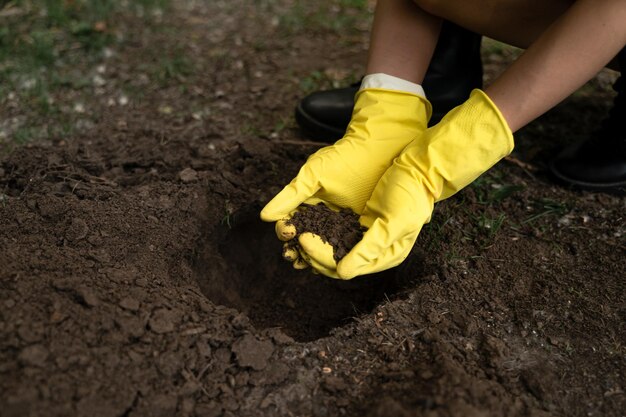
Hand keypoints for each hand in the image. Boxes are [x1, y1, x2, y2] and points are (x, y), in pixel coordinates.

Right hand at [261, 88, 430, 272]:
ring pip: (324, 247)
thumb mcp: (313, 174)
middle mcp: (322, 216)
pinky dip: (338, 255)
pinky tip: (335, 262)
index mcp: (307, 203)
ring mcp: (341, 224)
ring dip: (315, 257)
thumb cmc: (344, 156)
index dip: (285, 230)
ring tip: (310, 263)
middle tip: (295, 257)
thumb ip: (290, 195)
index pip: (290, 222)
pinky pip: (346, 246)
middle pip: (304, 240)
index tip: (287, 232)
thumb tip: (264, 217)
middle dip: (297, 250)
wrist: (379, 148)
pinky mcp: (360, 228)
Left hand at [304, 89, 514, 278]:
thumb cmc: (410, 194)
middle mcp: (374, 252)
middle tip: (292, 236)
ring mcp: (366, 237)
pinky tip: (304, 224)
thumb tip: (343, 273)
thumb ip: (369, 248)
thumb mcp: (393, 221)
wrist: (418, 169)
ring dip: (313, 244)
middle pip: (336, 262)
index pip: (345, 267)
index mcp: (385, 257)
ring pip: (332, 249)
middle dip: (313, 252)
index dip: (321, 257)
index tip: (303, 239)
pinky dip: (320, 231)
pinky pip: (334, 233)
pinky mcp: (360, 222)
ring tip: (292, 234)